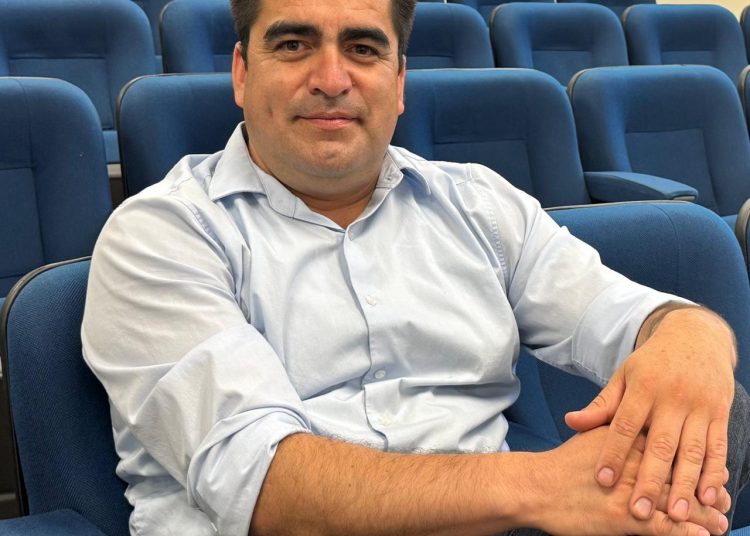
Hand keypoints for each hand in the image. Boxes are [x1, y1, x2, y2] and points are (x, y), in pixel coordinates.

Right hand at [535, 427, 729, 535]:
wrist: (535, 487)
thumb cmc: (561, 465)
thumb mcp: (590, 436)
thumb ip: (613, 428)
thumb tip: (629, 422)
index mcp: (627, 440)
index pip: (670, 446)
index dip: (694, 457)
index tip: (711, 468)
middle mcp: (635, 462)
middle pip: (680, 473)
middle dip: (705, 488)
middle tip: (724, 499)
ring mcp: (631, 490)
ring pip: (678, 501)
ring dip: (703, 514)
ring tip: (720, 522)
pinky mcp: (624, 518)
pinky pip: (664, 527)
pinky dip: (685, 533)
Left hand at [565, 307, 735, 522]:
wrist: (696, 336)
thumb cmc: (652, 363)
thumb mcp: (624, 377)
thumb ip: (602, 404)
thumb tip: (571, 422)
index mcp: (643, 388)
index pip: (625, 425)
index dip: (613, 453)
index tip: (603, 481)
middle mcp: (673, 398)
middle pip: (660, 445)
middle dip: (651, 480)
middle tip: (640, 511)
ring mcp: (699, 407)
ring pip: (693, 451)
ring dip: (686, 485)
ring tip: (678, 514)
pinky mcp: (720, 414)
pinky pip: (718, 448)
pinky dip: (715, 473)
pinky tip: (708, 497)